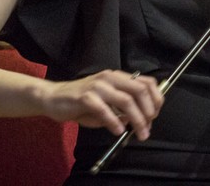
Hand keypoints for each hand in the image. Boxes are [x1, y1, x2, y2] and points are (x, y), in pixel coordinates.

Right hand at [40, 69, 162, 139]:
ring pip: (126, 100)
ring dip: (136, 119)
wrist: (53, 98)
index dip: (156, 98)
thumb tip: (140, 121)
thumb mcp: (107, 104)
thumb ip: (123, 110)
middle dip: (149, 110)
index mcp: (119, 77)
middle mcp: (111, 77)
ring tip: (139, 132)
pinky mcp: (85, 96)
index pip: (146, 82)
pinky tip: (118, 131)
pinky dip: (114, 121)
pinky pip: (104, 109)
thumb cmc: (82, 102)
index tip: (155, 115)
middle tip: (149, 126)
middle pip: (139, 90)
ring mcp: (98, 85)